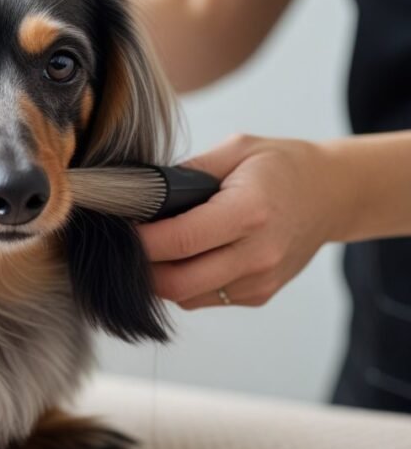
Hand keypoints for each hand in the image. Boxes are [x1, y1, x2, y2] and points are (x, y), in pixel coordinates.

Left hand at [136, 134, 344, 308]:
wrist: (332, 195)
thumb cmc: (281, 166)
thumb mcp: (235, 150)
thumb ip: (187, 172)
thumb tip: (140, 191)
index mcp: (249, 213)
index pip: (178, 240)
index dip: (140, 241)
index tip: (116, 228)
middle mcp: (256, 255)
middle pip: (176, 283)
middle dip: (140, 268)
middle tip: (122, 245)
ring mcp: (259, 281)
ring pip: (185, 297)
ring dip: (160, 278)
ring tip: (151, 248)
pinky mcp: (258, 296)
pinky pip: (203, 298)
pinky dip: (183, 283)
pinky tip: (181, 257)